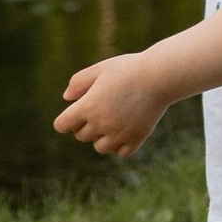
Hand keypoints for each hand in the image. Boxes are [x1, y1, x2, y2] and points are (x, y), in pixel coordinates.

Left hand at [56, 52, 173, 158]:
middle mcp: (101, 123)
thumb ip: (78, 82)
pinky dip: (121, 145)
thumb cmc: (129, 68)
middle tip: (100, 109)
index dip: (66, 119)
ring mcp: (119, 133)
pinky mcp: (137, 138)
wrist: (160, 76)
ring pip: (100, 147)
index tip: (75, 112)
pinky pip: (122, 152)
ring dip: (102, 138)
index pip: (62, 125)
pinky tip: (126, 130)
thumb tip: (67, 98)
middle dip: (85, 125)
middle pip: (81, 136)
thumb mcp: (100, 69)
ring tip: (113, 121)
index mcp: (88, 106)